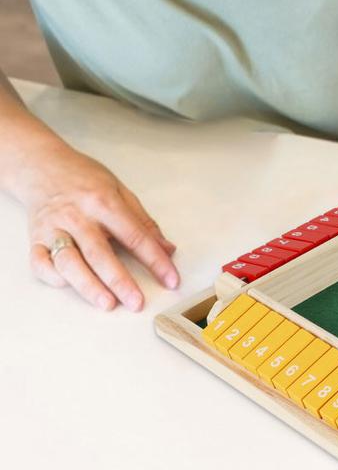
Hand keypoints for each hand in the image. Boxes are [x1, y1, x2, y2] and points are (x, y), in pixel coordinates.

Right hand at [18, 139, 178, 311]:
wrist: (43, 166)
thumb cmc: (84, 178)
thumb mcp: (120, 190)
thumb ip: (143, 222)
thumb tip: (167, 248)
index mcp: (104, 202)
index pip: (135, 235)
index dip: (155, 260)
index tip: (170, 279)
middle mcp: (78, 216)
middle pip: (101, 253)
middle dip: (121, 281)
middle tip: (137, 301)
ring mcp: (54, 228)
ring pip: (70, 262)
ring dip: (88, 286)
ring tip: (107, 303)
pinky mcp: (35, 239)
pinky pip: (41, 263)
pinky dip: (54, 277)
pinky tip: (71, 285)